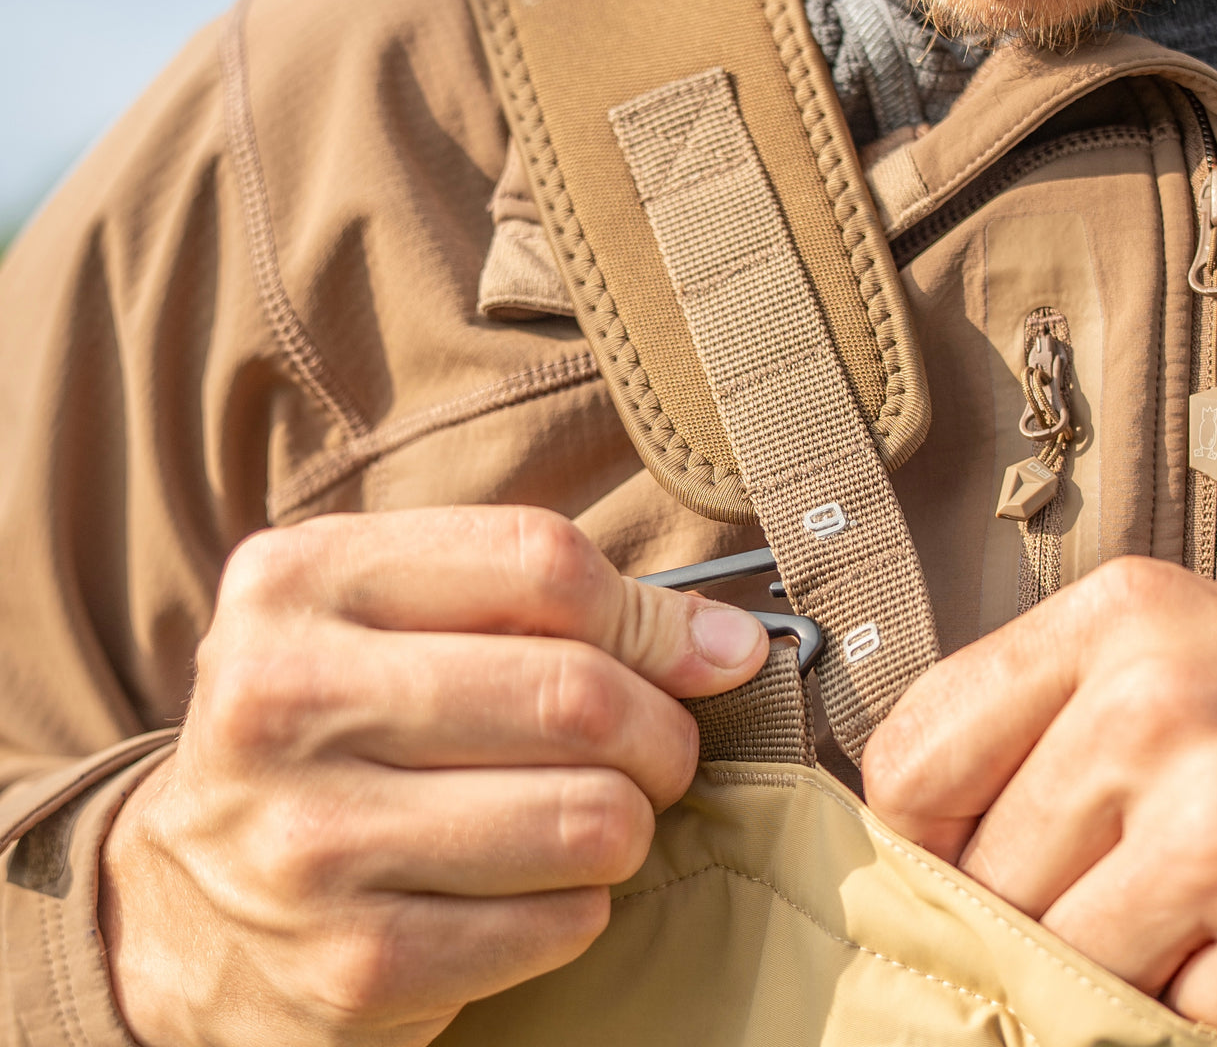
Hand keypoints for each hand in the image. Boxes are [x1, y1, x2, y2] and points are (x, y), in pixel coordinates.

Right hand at [98, 507, 767, 1046]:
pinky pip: (562, 922)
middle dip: (662, 731)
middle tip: (661, 750)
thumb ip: (541, 602)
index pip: (540, 563)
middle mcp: (284, 699)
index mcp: (299, 581)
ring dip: (628, 821)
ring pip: (589, 816)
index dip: (651, 614)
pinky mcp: (352, 967)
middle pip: (575, 694)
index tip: (704, 653)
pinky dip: (581, 903)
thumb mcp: (390, 617)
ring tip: (592, 814)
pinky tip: (531, 884)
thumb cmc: (326, 724)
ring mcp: (312, 842)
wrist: (178, 901)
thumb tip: (725, 646)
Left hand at [863, 559, 1216, 1046]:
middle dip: (1025, 902)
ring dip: (1107, 958)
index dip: (918, 827)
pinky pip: (1162, 1026)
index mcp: (1113, 622)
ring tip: (1179, 906)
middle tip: (1107, 876)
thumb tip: (911, 819)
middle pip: (984, 877)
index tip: (951, 847)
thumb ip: (1036, 706)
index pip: (914, 758)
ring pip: (1057, 961)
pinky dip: (1195, 1006)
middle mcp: (1159, 713)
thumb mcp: (1166, 640)